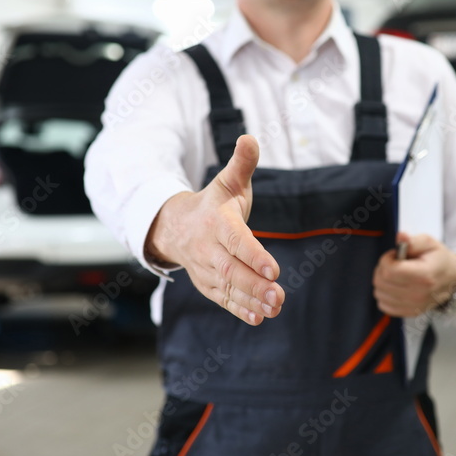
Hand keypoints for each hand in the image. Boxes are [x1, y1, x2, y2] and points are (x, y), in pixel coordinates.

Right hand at [146, 135, 284, 325]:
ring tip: (275, 308)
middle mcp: (208, 248)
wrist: (175, 227)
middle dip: (255, 285)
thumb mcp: (228, 182)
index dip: (254, 256)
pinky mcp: (207, 285)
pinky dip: (240, 310)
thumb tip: (250, 138)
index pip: (235, 241)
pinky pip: (223, 299)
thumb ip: (242, 163)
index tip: (274, 269)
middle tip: (279, 296)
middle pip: (231, 270)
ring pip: (228, 288)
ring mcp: (205, 269)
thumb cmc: (213, 203)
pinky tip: (260, 318)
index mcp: (215, 222)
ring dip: (251, 300)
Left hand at [372, 231, 455, 316]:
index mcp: (424, 276)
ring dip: (382, 282)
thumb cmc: (439, 259)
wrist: (453, 279)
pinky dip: (385, 295)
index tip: (395, 255)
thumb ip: (413, 240)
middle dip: (383, 269)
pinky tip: (395, 286)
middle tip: (394, 263)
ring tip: (396, 275)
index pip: (389, 271)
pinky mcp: (409, 313)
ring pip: (379, 293)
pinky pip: (383, 305)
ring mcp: (413, 306)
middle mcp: (418, 295)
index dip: (386, 259)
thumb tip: (400, 236)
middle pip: (381, 282)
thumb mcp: (430, 243)